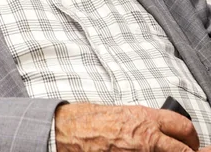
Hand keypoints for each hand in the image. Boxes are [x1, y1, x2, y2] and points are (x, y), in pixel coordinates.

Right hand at [55, 102, 199, 150]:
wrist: (71, 131)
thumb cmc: (90, 120)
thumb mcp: (123, 113)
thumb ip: (144, 122)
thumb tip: (158, 130)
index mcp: (145, 118)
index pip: (183, 127)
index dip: (191, 137)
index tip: (190, 142)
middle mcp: (147, 136)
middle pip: (185, 149)